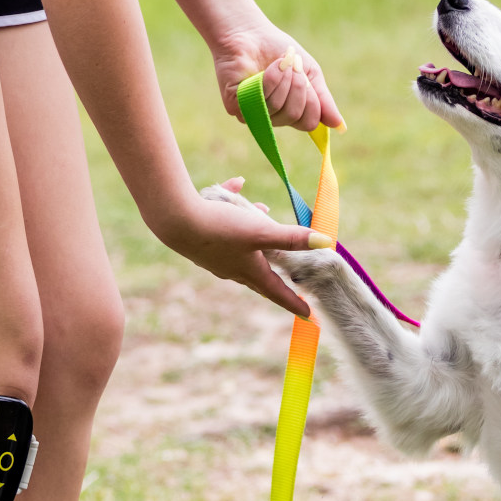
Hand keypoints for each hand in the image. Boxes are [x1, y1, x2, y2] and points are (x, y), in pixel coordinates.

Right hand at [156, 178, 332, 316]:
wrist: (175, 220)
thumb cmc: (220, 229)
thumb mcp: (261, 231)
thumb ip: (292, 237)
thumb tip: (325, 242)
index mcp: (250, 271)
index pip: (277, 292)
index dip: (295, 303)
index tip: (308, 314)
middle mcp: (233, 269)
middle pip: (260, 276)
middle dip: (276, 275)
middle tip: (289, 281)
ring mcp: (216, 257)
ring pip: (242, 248)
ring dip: (256, 233)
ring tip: (263, 211)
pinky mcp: (202, 242)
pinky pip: (225, 226)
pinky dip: (233, 207)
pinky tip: (236, 185)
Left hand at [213, 27, 343, 131]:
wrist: (251, 33)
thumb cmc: (280, 53)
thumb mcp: (310, 72)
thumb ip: (323, 100)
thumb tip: (339, 126)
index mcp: (290, 112)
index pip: (309, 122)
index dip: (312, 101)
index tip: (306, 76)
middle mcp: (272, 118)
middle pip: (295, 116)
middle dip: (298, 86)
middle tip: (292, 66)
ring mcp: (254, 114)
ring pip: (278, 109)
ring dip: (283, 80)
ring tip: (278, 63)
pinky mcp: (237, 106)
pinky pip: (260, 103)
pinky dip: (269, 80)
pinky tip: (266, 68)